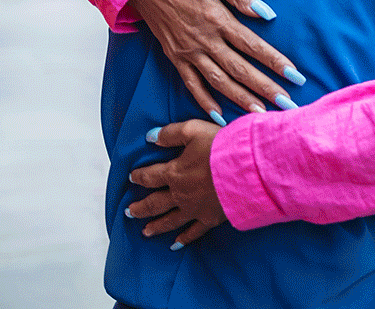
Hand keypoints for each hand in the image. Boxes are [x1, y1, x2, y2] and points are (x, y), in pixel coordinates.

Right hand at [128, 0, 304, 114]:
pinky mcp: (175, 58)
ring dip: (241, 99)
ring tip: (261, 114)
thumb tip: (265, 13)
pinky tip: (220, 117)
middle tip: (288, 105)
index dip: (275, 61)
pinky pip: (191, 84)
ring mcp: (189, 52)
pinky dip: (205, 102)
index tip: (295, 76)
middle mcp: (205, 39)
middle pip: (240, 69)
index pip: (253, 45)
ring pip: (219, 82)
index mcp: (218, 17)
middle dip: (266, 88)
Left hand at [128, 119, 226, 246]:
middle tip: (129, 212)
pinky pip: (194, 232)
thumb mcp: (193, 130)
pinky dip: (184, 239)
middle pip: (155, 203)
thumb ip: (170, 133)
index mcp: (175, 172)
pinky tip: (176, 245)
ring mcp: (194, 209)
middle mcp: (180, 194)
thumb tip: (151, 137)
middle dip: (140, 207)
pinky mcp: (210, 218)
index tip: (132, 178)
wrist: (245, 169)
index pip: (150, 176)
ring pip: (170, 220)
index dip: (139, 177)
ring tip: (145, 231)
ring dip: (156, 226)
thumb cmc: (220, 146)